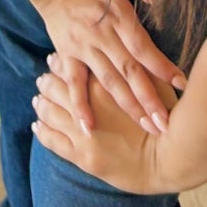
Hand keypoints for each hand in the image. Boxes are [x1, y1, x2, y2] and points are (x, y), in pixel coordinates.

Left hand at [32, 66, 172, 194]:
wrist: (170, 158)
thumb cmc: (168, 117)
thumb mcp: (156, 84)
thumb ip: (141, 66)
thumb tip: (133, 48)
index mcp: (104, 84)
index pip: (72, 68)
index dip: (60, 63)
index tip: (54, 59)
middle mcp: (89, 105)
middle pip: (56, 87)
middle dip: (47, 82)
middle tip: (41, 78)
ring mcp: (82, 131)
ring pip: (50, 111)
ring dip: (42, 103)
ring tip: (37, 99)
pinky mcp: (81, 156)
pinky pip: (52, 140)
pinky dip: (42, 131)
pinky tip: (37, 125)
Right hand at [33, 0, 185, 137]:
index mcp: (116, 16)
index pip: (141, 46)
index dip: (161, 66)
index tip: (181, 84)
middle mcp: (101, 36)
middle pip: (128, 72)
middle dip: (148, 99)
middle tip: (167, 124)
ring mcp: (83, 49)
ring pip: (108, 82)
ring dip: (127, 107)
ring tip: (147, 128)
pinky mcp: (68, 57)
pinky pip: (74, 84)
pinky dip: (80, 106)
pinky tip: (89, 128)